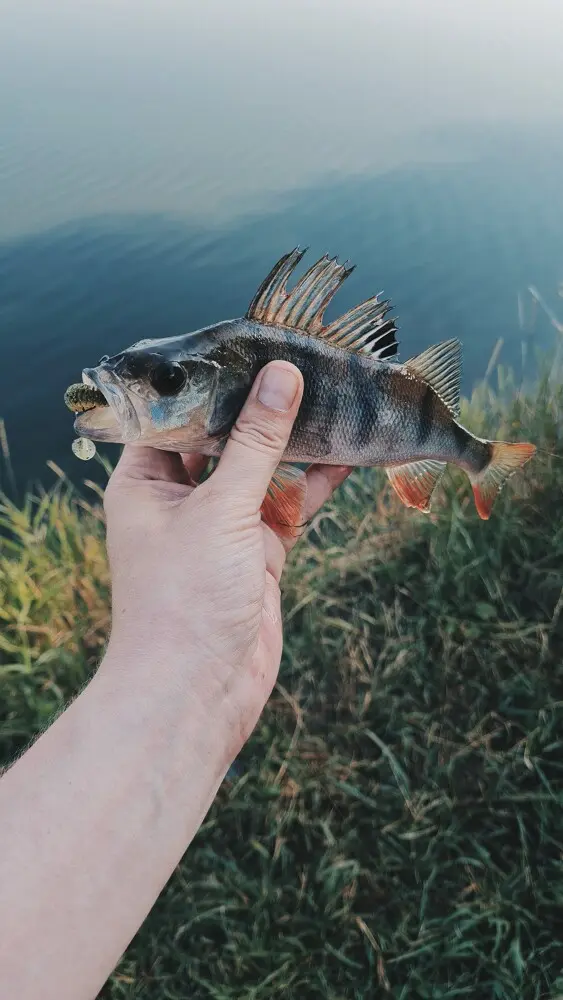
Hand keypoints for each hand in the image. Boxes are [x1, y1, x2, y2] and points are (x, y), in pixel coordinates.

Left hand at [103, 361, 351, 763]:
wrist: (199, 692)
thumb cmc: (186, 597)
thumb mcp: (221, 508)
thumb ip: (258, 442)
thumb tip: (283, 375)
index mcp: (144, 481)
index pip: (177, 415)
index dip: (214, 383)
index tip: (256, 347)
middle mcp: (179, 499)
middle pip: (225, 440)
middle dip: (264, 410)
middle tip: (306, 366)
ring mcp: (221, 527)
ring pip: (263, 472)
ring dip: (297, 444)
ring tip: (335, 399)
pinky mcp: (257, 554)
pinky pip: (289, 506)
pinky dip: (317, 484)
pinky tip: (348, 454)